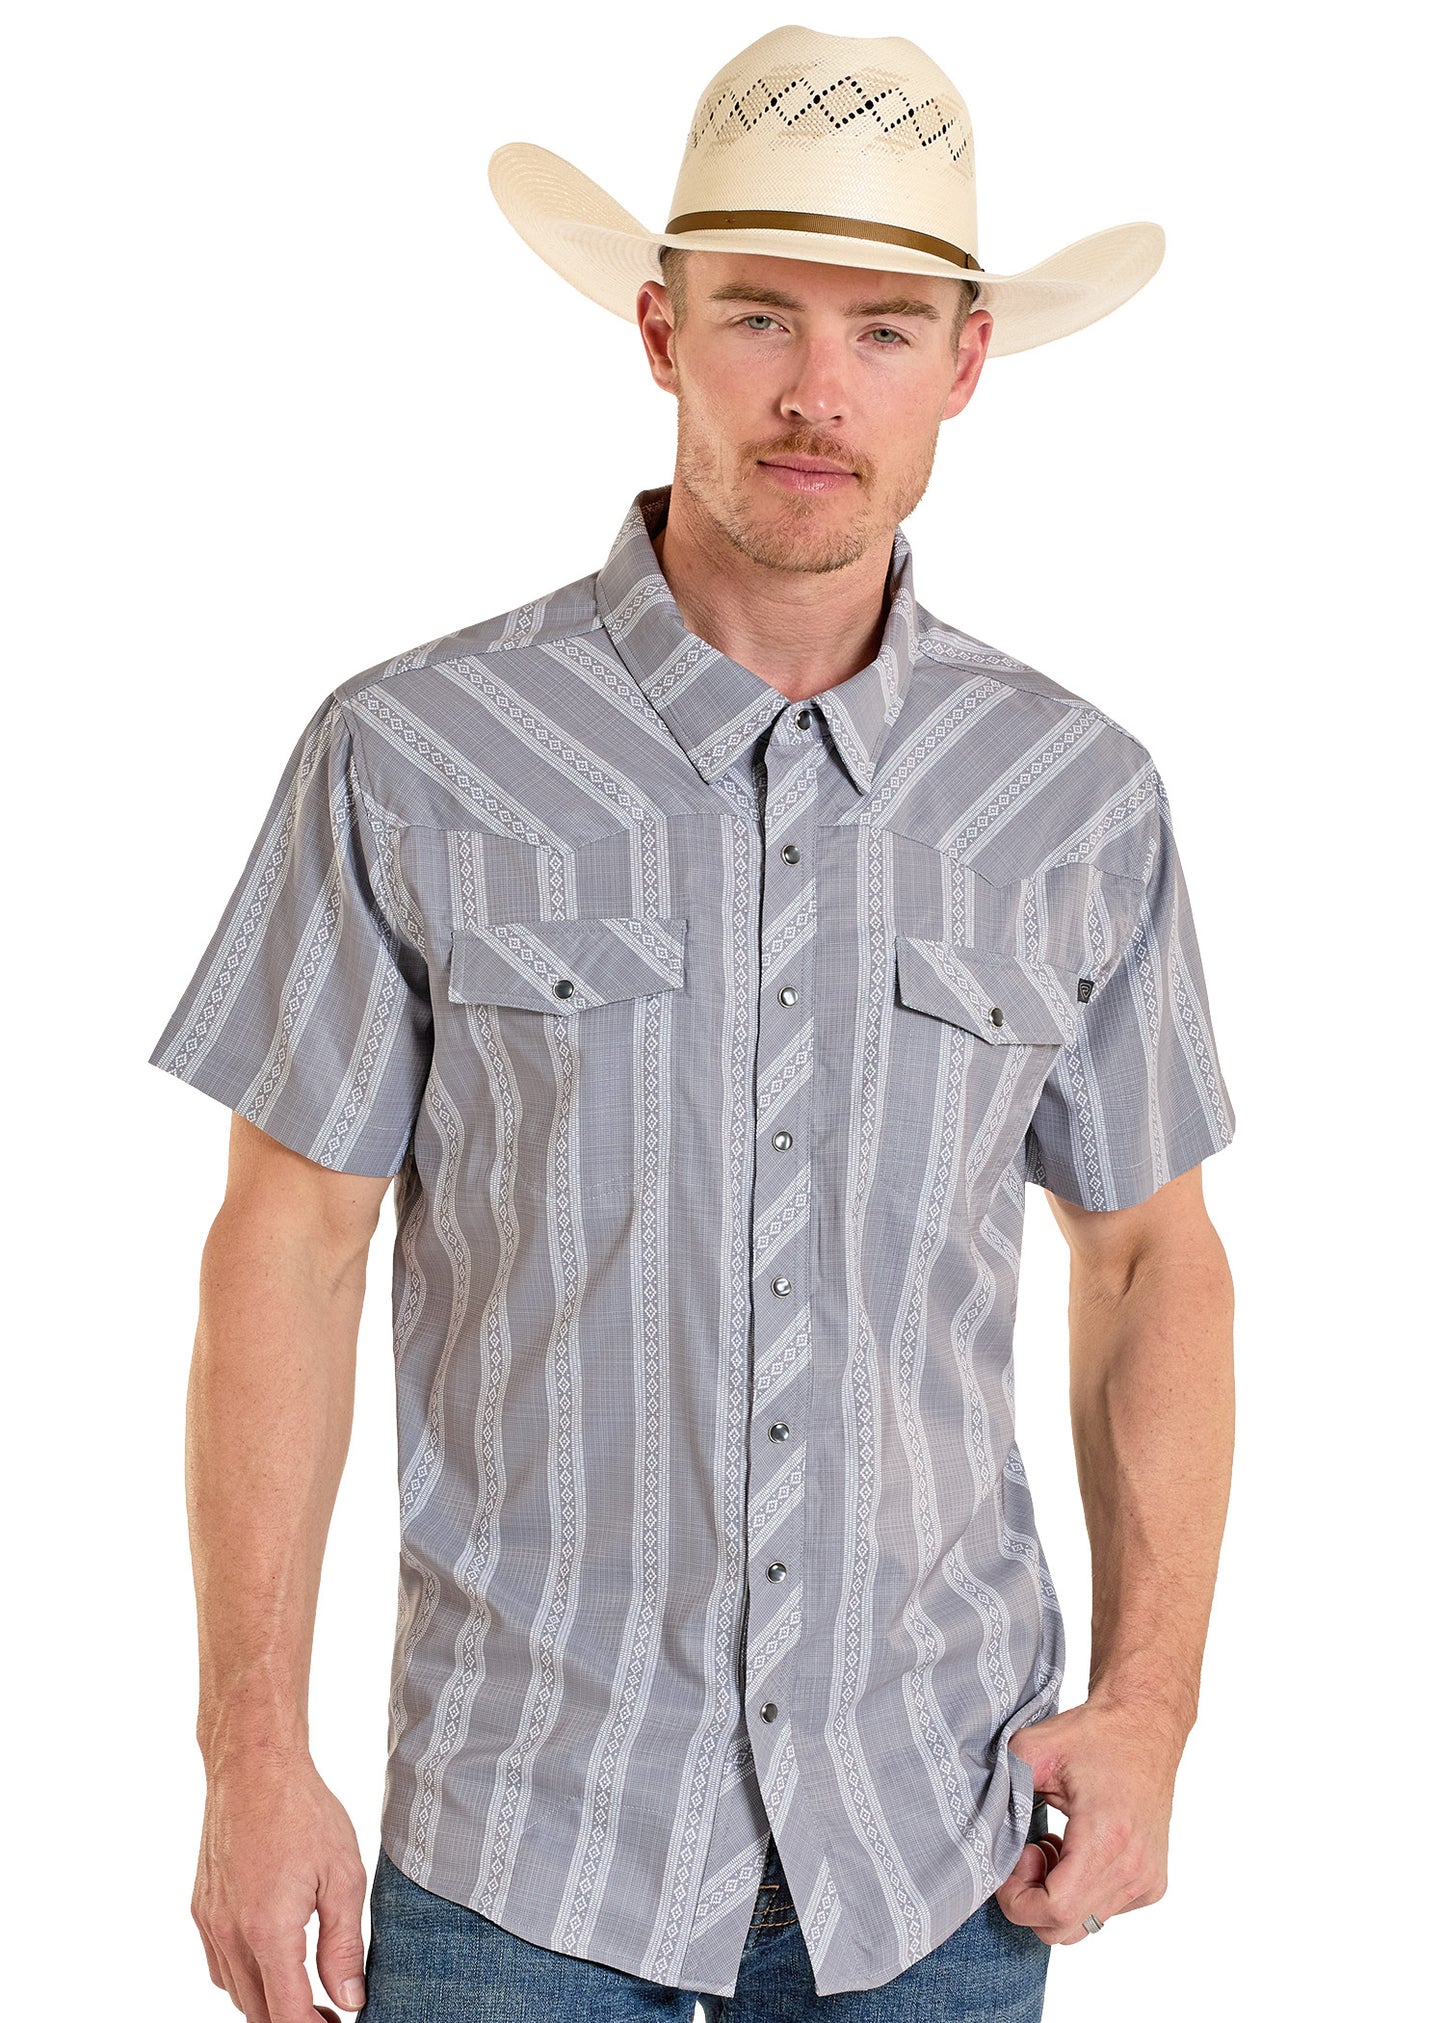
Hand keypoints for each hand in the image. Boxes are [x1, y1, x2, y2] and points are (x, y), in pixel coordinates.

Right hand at [192, 1751, 369, 2018]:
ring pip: (235, 1992)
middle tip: (332, 2015)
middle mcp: (229, 1934)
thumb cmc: (303, 1811)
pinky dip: (245, 1978)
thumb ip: (344, 1945)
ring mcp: (209, 1923)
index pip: (286, 2016)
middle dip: (293, 2021)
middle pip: (257, 2012)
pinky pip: (220, 1966)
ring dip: (267, 2003)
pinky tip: (273, 1962)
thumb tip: (350, 1999)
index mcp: (268, 1931)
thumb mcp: (343, 1875)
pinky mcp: (201, 1908)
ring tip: (308, 1993)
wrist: (253, 1765)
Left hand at [994, 1697, 1179, 1944]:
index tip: (1014, 1858)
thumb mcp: (1032, 1748)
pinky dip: (1079, 1893)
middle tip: (1028, 1852)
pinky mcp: (1152, 1884)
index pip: (1054, 1910)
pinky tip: (1074, 1852)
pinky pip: (1103, 1913)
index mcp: (1106, 1837)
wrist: (1144, 1727)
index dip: (1017, 1898)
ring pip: (1083, 1926)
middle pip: (1065, 1929)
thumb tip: (981, 1831)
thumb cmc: (1093, 1736)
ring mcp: (1146, 1881)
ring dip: (1055, 1896)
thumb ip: (1003, 1791)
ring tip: (1052, 1847)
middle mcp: (1132, 1868)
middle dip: (1031, 1900)